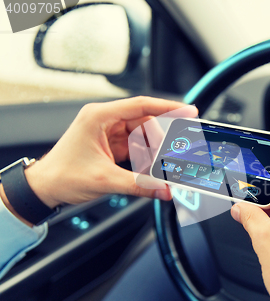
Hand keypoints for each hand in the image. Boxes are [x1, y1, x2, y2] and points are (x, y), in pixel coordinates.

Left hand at [22, 96, 195, 208]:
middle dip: (159, 141)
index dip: (169, 107)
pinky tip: (148, 169)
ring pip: (142, 136)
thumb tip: (164, 189)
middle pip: (145, 123)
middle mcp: (104, 120)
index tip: (188, 110)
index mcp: (99, 117)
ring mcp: (108, 132)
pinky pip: (135, 147)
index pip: (141, 105)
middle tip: (171, 157)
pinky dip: (144, 158)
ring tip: (156, 168)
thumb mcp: (104, 180)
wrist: (43, 188)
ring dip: (151, 152)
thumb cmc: (62, 176)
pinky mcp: (110, 145)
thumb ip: (139, 185)